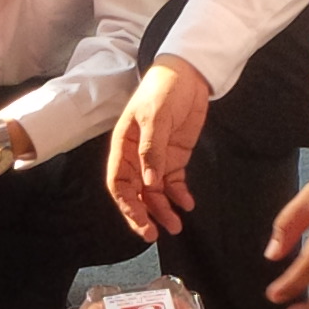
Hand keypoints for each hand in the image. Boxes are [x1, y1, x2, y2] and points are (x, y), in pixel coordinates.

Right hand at [106, 59, 209, 240]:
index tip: (141, 223)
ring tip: (176, 225)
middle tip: (155, 234)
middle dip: (144, 214)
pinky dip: (180, 195)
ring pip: (155, 192)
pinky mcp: (175, 157)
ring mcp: (156, 158)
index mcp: (123, 146)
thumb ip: (152, 150)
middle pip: (136, 193)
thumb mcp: (155, 117)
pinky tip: (187, 204)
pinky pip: (174, 183)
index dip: (128, 205)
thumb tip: (149, 182)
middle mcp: (136, 156)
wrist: (188, 74)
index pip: (120, 183)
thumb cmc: (163, 90)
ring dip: (163, 210)